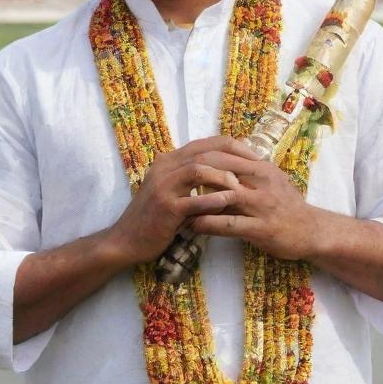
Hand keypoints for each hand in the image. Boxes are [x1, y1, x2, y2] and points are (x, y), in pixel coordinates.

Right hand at [107, 136, 260, 265]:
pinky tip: (228, 203)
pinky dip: (213, 200)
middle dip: (234, 158)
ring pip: (198, 169)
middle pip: (205, 152)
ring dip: (224, 176)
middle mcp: (165, 167)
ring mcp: (163, 186)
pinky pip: (193, 200)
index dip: (234, 146)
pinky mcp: (165, 207)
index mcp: (169, 160)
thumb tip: (231, 173)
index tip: (255, 155)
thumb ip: (196, 180)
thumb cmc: (157, 218)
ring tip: (241, 186)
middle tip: (256, 168)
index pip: (207, 143)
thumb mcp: (175, 192)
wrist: (126, 240)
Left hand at [186, 152, 322, 260]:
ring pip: (222, 196)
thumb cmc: (287, 205)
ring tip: (176, 205)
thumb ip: (247, 171)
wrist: (313, 231)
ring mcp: (262, 206)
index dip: (200, 159)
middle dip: (194, 177)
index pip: (226, 154)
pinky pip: (228, 224)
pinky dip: (208, 224)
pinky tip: (192, 226)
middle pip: (221, 171)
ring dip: (197, 201)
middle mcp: (261, 183)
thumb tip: (218, 161)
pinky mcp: (261, 228)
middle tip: (171, 183)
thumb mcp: (270, 180)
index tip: (179, 165)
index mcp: (262, 168)